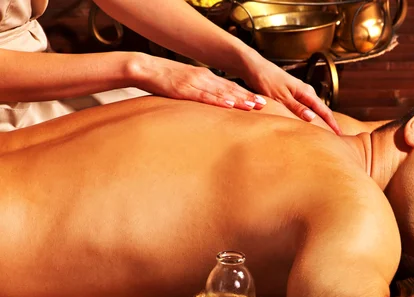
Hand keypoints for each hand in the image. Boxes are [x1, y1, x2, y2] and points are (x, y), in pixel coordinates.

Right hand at [132, 53, 265, 110]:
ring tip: (253, 106)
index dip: (245, 93)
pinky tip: (229, 105)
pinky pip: (205, 97)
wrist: (145, 68)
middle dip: (247, 97)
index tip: (260, 101)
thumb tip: (212, 103)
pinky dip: (218, 101)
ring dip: (238, 99)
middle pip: (230, 89)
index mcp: (205, 76)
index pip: (229, 86)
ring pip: (221, 93)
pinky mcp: (185, 90)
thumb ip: (199, 91)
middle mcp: (204, 78)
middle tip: (264, 105)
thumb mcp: (186, 83)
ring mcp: (195, 83)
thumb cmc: (164, 79)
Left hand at [241, 57, 341, 134]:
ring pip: (313, 111)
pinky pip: (304, 110)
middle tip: (336, 140)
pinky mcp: (291, 96)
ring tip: (324, 136)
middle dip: (329, 125)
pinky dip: (308, 118)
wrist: (254, 67)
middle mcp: (305, 92)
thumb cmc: (266, 79)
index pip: (324, 110)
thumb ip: (296, 108)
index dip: (332, 124)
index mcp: (305, 92)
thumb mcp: (281, 96)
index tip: (340, 136)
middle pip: (321, 111)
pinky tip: (308, 126)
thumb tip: (312, 118)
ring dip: (319, 122)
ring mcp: (298, 94)